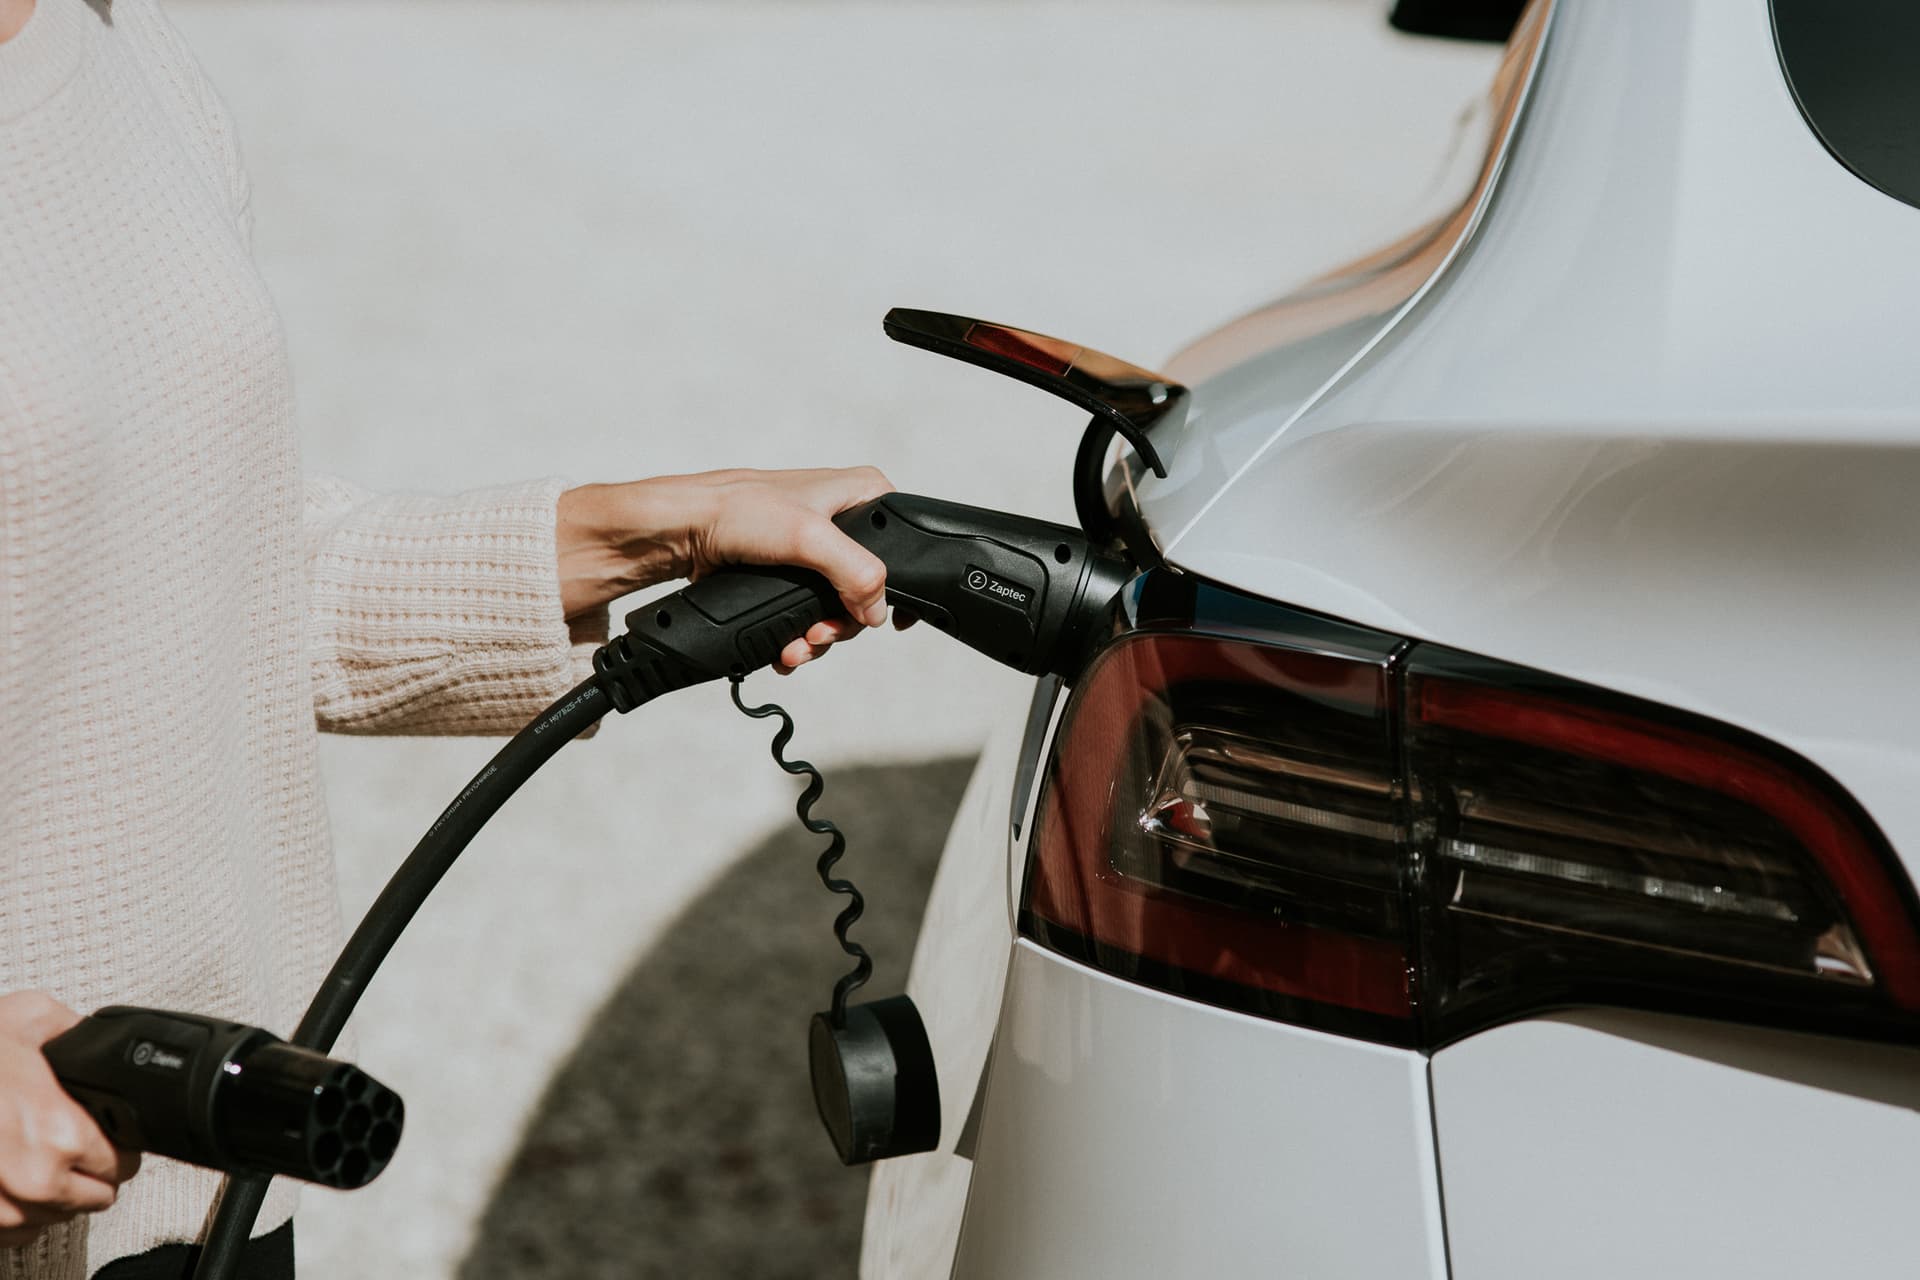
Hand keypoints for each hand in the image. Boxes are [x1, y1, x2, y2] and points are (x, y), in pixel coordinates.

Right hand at [0, 993, 139, 1247]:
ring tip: (40, 1160)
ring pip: (54, 1217)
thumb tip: (101, 1038)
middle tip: (75, 1149)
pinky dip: (20, 1211)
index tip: (106, 1136)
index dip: (116, 1147)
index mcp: (61, 1134)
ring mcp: (2, 1210)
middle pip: (95, 1197)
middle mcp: (35, 1181)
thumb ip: (77, 1032)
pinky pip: (16, 1234)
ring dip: (55, 1195)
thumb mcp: (29, 1017)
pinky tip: (15, 1182)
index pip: (121, 1163)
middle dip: (90, 1173)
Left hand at [557, 467, 894, 672]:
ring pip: (837, 606)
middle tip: (818, 636)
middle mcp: (842, 519)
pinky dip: (799, 635)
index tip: (888, 623)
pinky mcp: (789, 572)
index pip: (904, 543)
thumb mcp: (809, 536)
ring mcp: (815, 549)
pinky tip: (785, 649)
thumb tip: (878, 611)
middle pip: (867, 588)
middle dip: (842, 623)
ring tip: (794, 650)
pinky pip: (808, 612)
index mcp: (860, 494)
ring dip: (817, 636)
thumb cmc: (736, 511)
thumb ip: (856, 572)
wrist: (680, 530)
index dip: (899, 587)